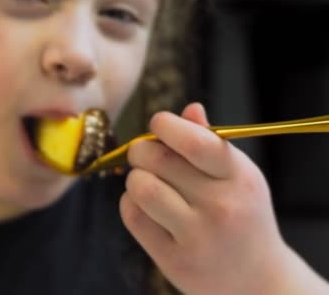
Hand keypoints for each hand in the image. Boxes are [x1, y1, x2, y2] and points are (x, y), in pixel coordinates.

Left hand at [119, 103, 328, 293]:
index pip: (196, 141)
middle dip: (141, 151)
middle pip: (156, 159)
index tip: (158, 125)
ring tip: (147, 183)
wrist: (256, 281)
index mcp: (240, 178)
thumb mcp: (238, 178)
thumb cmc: (242, 217)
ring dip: (134, 179)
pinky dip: (130, 204)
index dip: (165, 125)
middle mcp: (221, 207)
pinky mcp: (174, 260)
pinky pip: (132, 216)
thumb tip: (188, 109)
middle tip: (146, 156)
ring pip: (140, 187)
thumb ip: (211, 143)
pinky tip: (145, 207)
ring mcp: (198, 237)